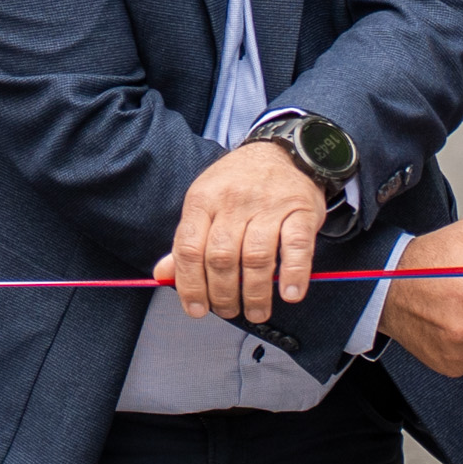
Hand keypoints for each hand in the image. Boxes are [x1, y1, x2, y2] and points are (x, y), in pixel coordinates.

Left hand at [157, 136, 332, 323]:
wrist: (282, 151)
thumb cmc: (239, 184)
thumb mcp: (206, 204)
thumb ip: (187, 242)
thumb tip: (162, 276)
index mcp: (203, 200)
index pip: (189, 249)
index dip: (190, 285)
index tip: (195, 309)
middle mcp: (233, 201)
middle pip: (221, 257)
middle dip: (222, 294)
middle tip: (228, 311)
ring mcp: (268, 205)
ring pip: (256, 257)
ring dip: (255, 293)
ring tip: (255, 312)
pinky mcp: (300, 210)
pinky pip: (296, 246)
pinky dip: (294, 274)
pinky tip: (289, 293)